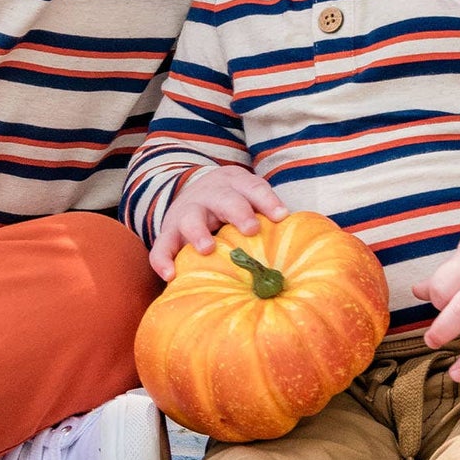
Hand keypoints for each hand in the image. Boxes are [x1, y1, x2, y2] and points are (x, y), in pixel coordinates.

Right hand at [150, 166, 286, 280]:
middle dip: (238, 212)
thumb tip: (299, 245)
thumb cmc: (233, 203)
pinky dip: (163, 260)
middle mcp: (210, 195)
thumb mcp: (249, 197)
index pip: (254, 188)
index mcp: (235, 184)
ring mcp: (186, 212)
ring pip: (190, 218)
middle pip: (225, 199)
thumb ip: (267, 214)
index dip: (267, 200)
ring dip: (198, 233)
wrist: (193, 188)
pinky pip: (161, 246)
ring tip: (206, 249)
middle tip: (251, 229)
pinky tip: (171, 276)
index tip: (281, 216)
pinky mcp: (168, 231)